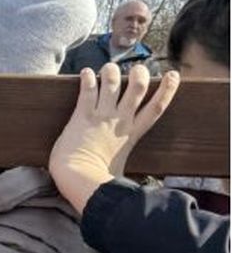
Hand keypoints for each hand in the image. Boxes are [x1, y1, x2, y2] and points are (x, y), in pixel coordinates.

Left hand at [49, 63, 179, 214]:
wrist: (80, 179)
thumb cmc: (97, 180)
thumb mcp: (119, 168)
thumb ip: (122, 163)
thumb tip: (125, 183)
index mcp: (132, 133)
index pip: (156, 107)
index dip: (167, 90)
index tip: (172, 75)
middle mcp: (120, 121)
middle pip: (138, 87)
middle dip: (140, 73)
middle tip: (136, 69)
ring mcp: (102, 116)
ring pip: (113, 82)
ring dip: (112, 71)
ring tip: (109, 69)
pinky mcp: (82, 116)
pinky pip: (88, 90)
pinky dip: (88, 78)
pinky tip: (85, 73)